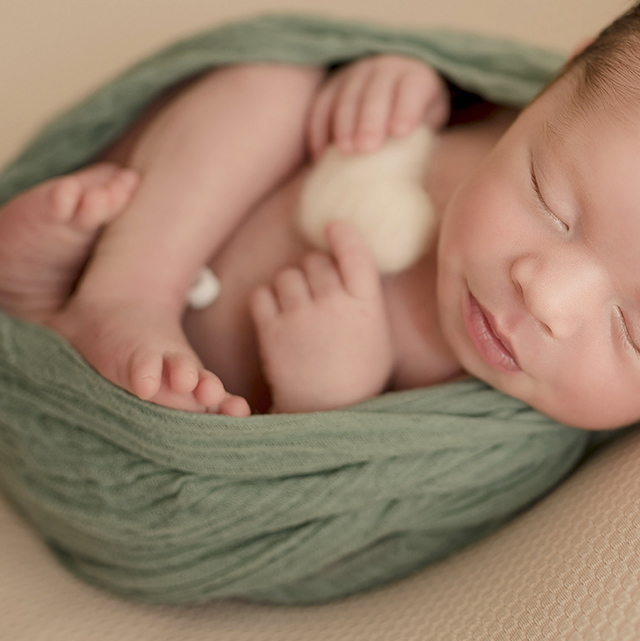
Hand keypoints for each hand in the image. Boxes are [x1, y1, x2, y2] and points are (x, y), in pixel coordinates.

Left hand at [250, 221, 394, 412]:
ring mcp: (301, 317)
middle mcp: (334, 305)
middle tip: (317, 294)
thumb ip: (365, 296)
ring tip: (297, 308)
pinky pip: (261, 294)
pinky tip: (276, 314)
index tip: (333, 226)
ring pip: (287, 275)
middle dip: (314, 271)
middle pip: (316, 262)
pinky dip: (266, 300)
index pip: (355, 252)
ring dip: (289, 285)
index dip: (342, 234)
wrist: (327, 414)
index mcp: (367, 305)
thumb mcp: (378, 334)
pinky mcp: (271, 332)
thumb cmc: (357, 374)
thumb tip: (350, 257)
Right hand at [306, 54, 448, 158]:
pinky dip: (320, 128)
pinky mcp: (332, 84)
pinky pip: (321, 105)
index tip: (401, 133)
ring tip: (345, 151)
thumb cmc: (417, 116)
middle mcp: (385, 70)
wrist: (396, 89)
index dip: (406, 110)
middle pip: (375, 94)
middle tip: (367, 148)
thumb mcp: (429, 119)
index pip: (412, 90)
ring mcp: (356, 74)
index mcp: (415, 77)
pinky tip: (321, 152)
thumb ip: (422, 135)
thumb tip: (413, 168)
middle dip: (370, 121)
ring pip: (346, 97)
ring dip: (343, 125)